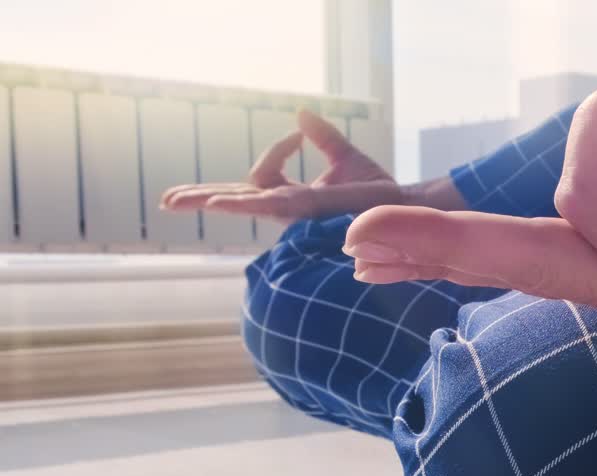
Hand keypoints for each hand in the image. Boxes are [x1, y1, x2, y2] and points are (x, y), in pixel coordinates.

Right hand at [160, 110, 449, 220]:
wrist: (403, 205)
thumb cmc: (377, 190)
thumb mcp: (345, 157)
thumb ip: (322, 137)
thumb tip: (300, 115)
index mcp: (292, 196)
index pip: (262, 174)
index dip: (276, 150)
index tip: (300, 134)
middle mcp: (288, 208)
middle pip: (235, 199)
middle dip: (200, 198)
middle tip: (166, 200)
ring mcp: (294, 212)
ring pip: (244, 202)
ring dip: (210, 199)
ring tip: (176, 200)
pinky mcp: (306, 210)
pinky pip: (268, 204)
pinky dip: (241, 202)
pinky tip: (217, 201)